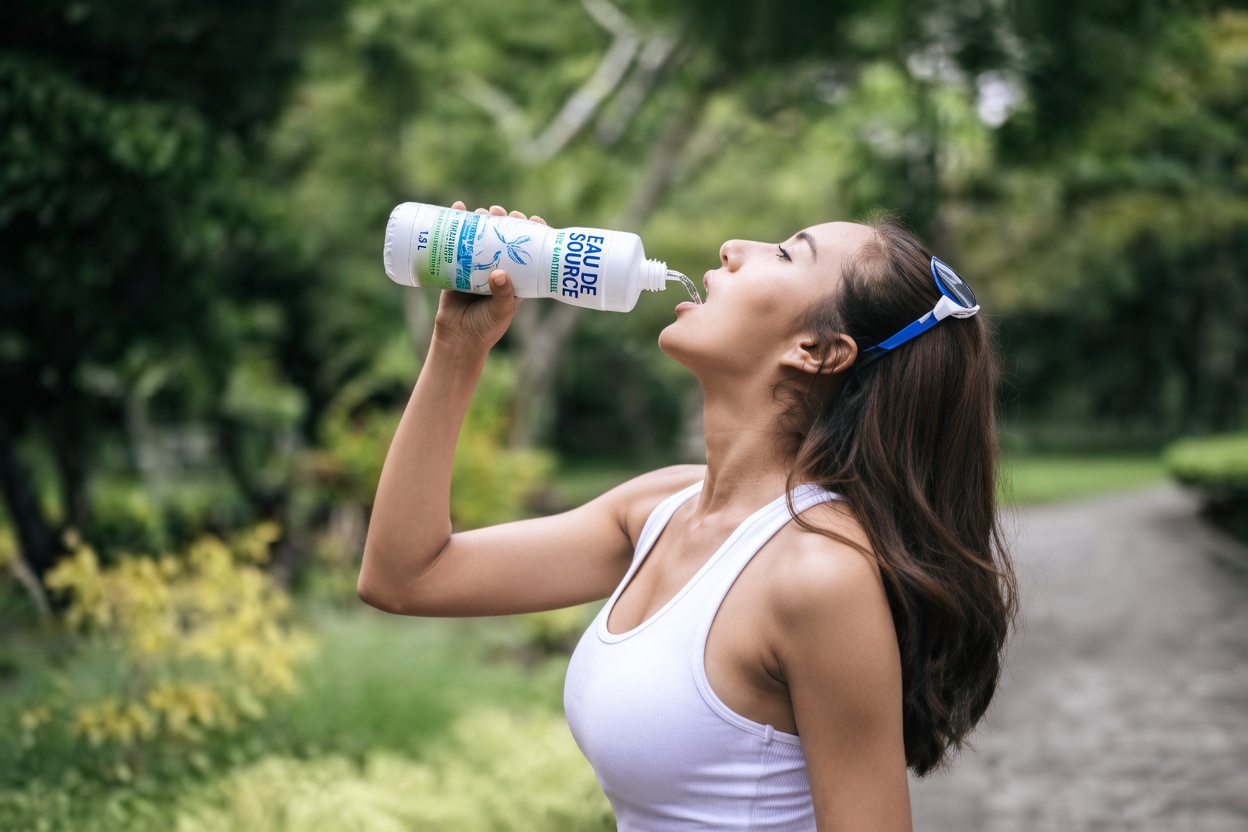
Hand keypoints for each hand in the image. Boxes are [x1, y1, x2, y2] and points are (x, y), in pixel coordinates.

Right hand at [432, 202, 547, 353]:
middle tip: (502, 212)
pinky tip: (457, 208)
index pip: (528, 251)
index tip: (533, 219)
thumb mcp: (500, 312)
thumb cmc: (486, 328)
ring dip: (482, 220)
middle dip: (504, 221)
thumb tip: (499, 273)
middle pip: (503, 238)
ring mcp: (476, 266)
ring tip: (483, 211)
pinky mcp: (456, 267)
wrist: (457, 339)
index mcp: (515, 277)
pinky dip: (455, 225)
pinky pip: (456, 243)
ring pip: (481, 237)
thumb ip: (503, 295)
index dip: (532, 233)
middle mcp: (497, 268)